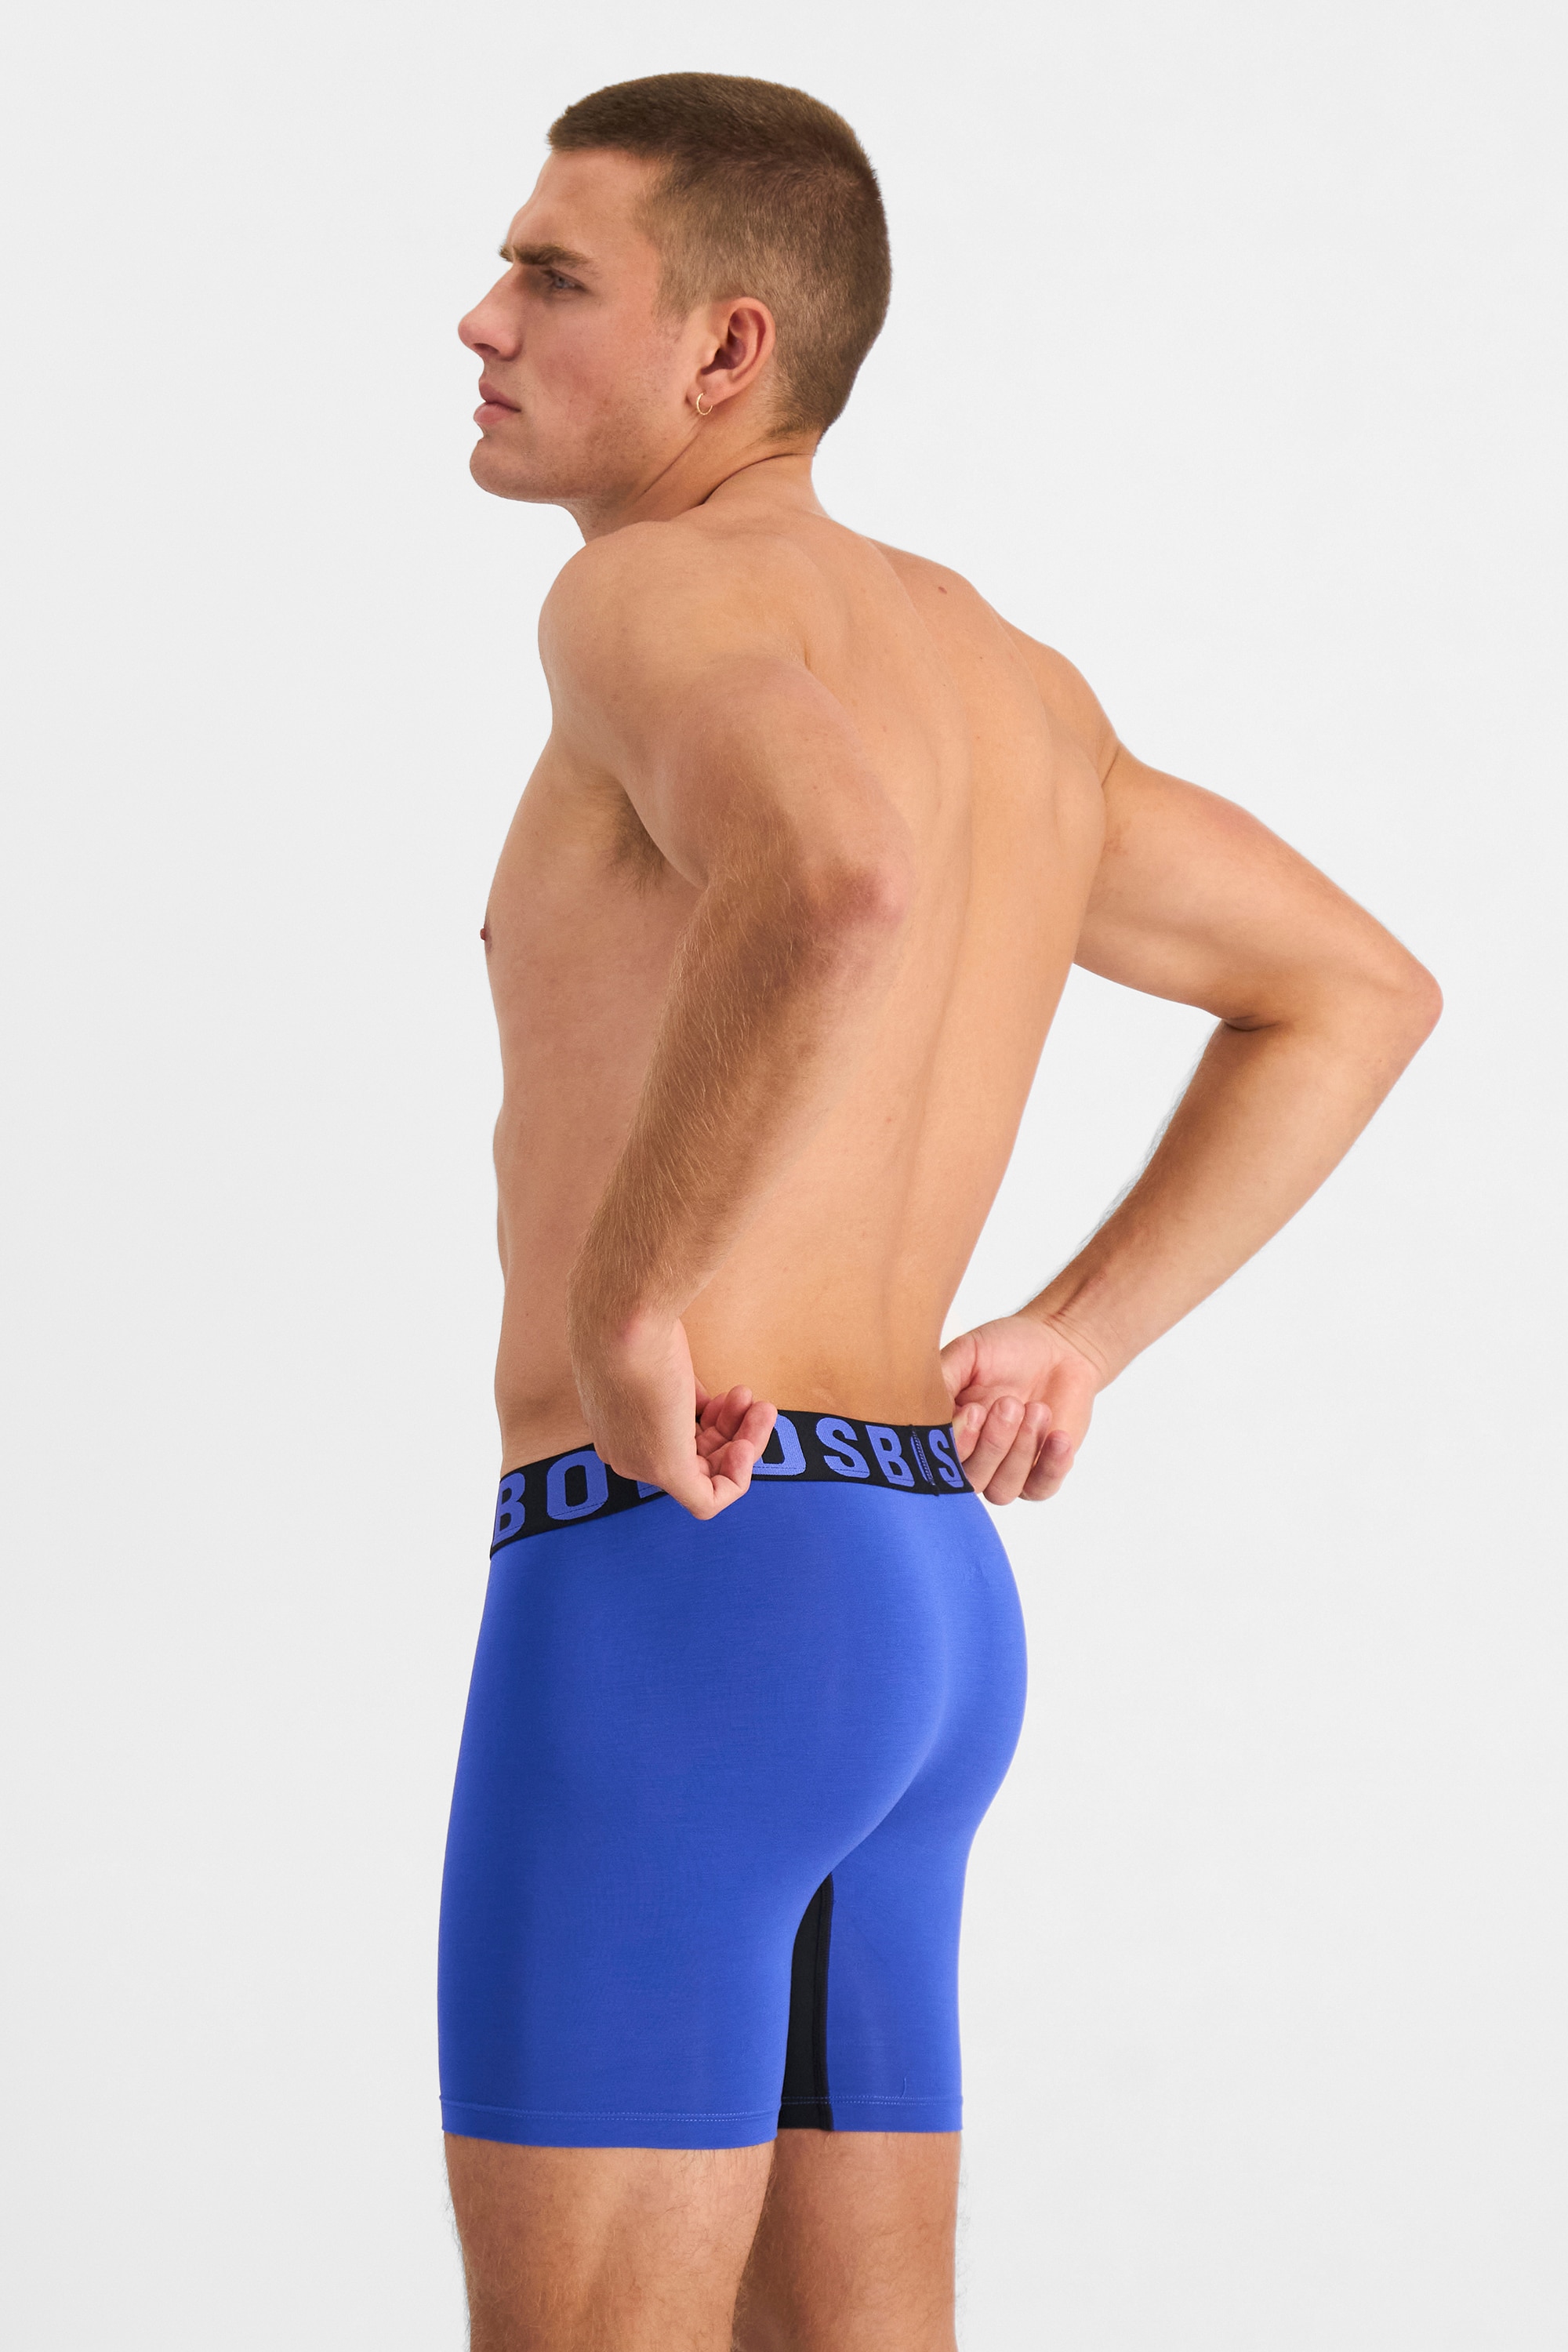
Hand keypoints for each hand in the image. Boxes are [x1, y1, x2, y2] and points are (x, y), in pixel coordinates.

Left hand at [570, 1307, 775, 1519]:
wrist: (625, 1317)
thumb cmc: (637, 1324)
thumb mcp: (660, 1357)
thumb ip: (678, 1386)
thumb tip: (701, 1399)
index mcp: (616, 1426)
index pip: (672, 1438)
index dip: (711, 1420)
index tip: (728, 1395)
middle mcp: (623, 1450)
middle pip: (693, 1456)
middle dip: (734, 1430)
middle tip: (755, 1401)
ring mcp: (640, 1462)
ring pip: (705, 1473)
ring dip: (744, 1440)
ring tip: (759, 1406)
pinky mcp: (664, 1468)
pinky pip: (707, 1500)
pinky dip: (737, 1477)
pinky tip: (749, 1443)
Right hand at [940, 1312, 1104, 1502]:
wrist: (1056, 1345)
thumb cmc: (1007, 1347)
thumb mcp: (968, 1353)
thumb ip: (943, 1378)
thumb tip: (922, 1407)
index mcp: (947, 1429)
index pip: (939, 1457)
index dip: (957, 1441)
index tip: (974, 1410)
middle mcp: (972, 1455)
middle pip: (971, 1479)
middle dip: (993, 1443)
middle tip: (1009, 1403)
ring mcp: (1006, 1469)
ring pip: (1002, 1489)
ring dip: (1021, 1451)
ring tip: (1037, 1409)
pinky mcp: (1041, 1473)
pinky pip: (1041, 1489)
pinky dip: (1051, 1467)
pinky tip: (1057, 1437)